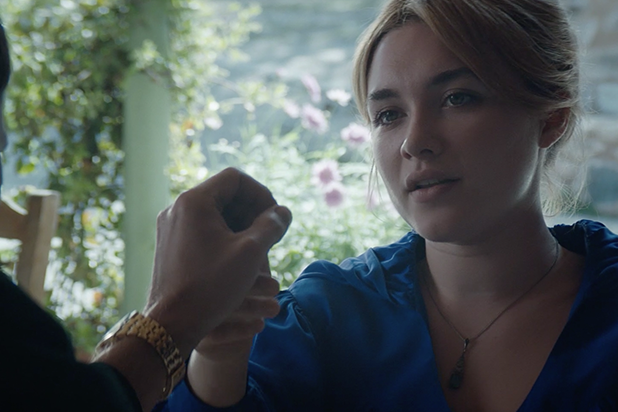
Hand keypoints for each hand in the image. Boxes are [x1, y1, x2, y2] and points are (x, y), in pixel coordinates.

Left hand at [144, 168, 291, 358]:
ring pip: (213, 213)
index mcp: (194, 201)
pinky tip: (238, 258)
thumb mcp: (251, 252)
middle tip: (270, 232)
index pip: (235, 179)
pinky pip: (201, 229)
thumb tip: (282, 212)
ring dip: (239, 224)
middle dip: (252, 210)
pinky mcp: (168, 245)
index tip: (274, 217)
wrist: (171, 324)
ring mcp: (170, 227)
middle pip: (223, 194)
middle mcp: (176, 208)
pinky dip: (223, 236)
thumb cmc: (212, 285)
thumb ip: (271, 225)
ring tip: (258, 247)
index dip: (261, 194)